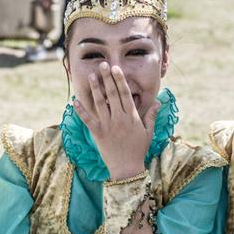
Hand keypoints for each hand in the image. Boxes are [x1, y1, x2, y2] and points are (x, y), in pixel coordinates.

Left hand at [73, 64, 156, 179]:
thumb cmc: (138, 150)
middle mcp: (119, 118)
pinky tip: (75, 100)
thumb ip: (151, 116)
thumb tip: (158, 102)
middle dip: (107, 78)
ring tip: (91, 76)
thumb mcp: (148, 132)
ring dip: (95, 89)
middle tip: (102, 65)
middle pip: (112, 94)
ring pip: (100, 103)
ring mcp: (108, 126)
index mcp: (132, 117)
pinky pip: (88, 120)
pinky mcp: (98, 134)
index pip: (125, 94)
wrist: (127, 168)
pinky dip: (81, 110)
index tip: (116, 68)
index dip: (119, 80)